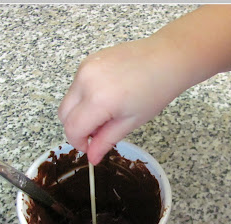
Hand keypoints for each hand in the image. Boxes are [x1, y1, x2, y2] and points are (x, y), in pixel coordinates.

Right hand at [58, 37, 185, 164]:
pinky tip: (106, 97)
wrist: (167, 58)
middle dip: (76, 128)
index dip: (78, 143)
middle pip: (63, 114)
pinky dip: (84, 97)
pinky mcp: (88, 60)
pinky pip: (76, 85)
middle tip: (98, 132)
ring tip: (106, 113)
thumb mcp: (130, 122)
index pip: (72, 129)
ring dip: (80, 112)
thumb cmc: (155, 90)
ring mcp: (84, 67)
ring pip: (69, 100)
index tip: (90, 148)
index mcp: (98, 100)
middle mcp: (85, 81)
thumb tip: (92, 158)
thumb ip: (106, 141)